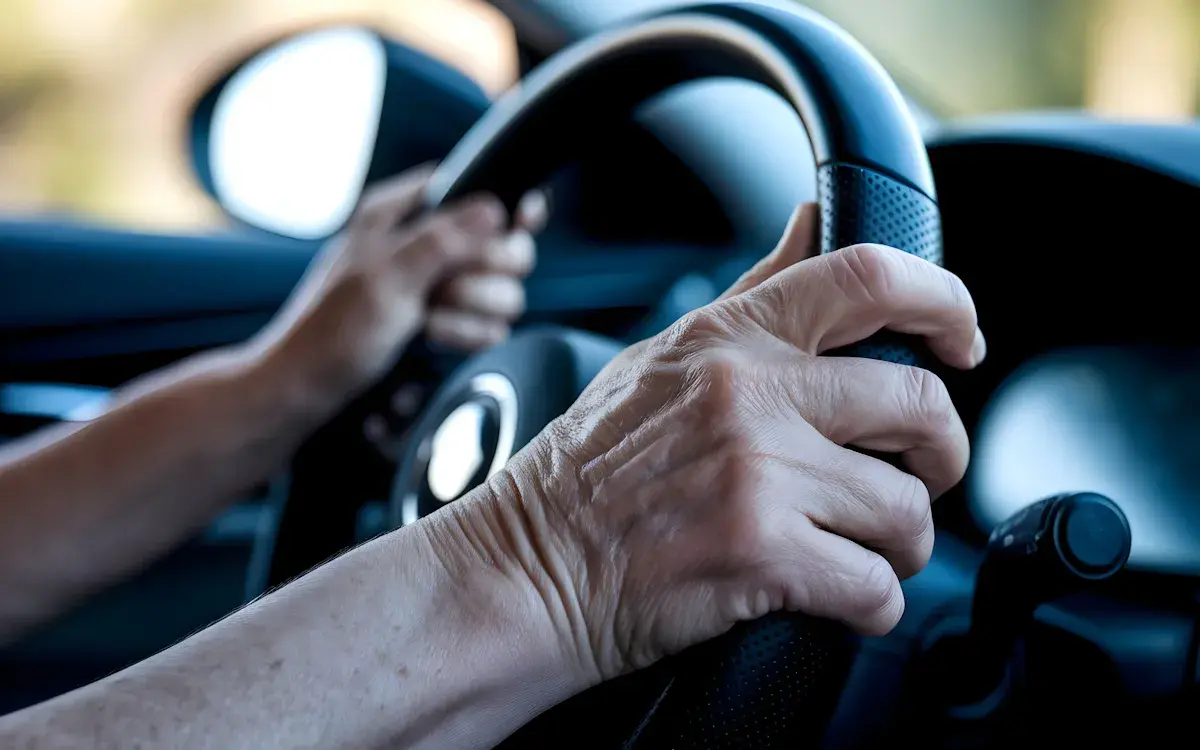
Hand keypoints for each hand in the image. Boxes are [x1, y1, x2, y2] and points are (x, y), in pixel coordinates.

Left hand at [252, 164, 545, 405]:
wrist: (309, 392)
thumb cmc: (329, 332)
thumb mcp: (385, 279)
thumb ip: (443, 241)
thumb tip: (496, 209)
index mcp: (401, 211)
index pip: (473, 184)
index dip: (504, 202)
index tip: (523, 222)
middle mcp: (426, 242)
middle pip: (504, 241)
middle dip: (487, 272)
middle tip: (449, 290)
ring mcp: (439, 284)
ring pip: (502, 287)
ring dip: (474, 310)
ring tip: (431, 322)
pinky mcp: (448, 321)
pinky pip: (489, 323)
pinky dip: (468, 335)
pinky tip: (436, 340)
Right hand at [443, 203, 985, 682]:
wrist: (525, 568)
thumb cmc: (586, 471)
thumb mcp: (662, 358)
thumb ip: (752, 293)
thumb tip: (810, 220)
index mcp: (728, 338)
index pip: (869, 277)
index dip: (945, 302)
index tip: (962, 341)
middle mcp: (749, 393)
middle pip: (919, 403)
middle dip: (942, 454)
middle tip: (922, 477)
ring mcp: (758, 473)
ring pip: (907, 509)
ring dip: (900, 544)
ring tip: (861, 552)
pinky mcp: (763, 555)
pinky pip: (877, 587)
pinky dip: (871, 606)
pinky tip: (837, 600)